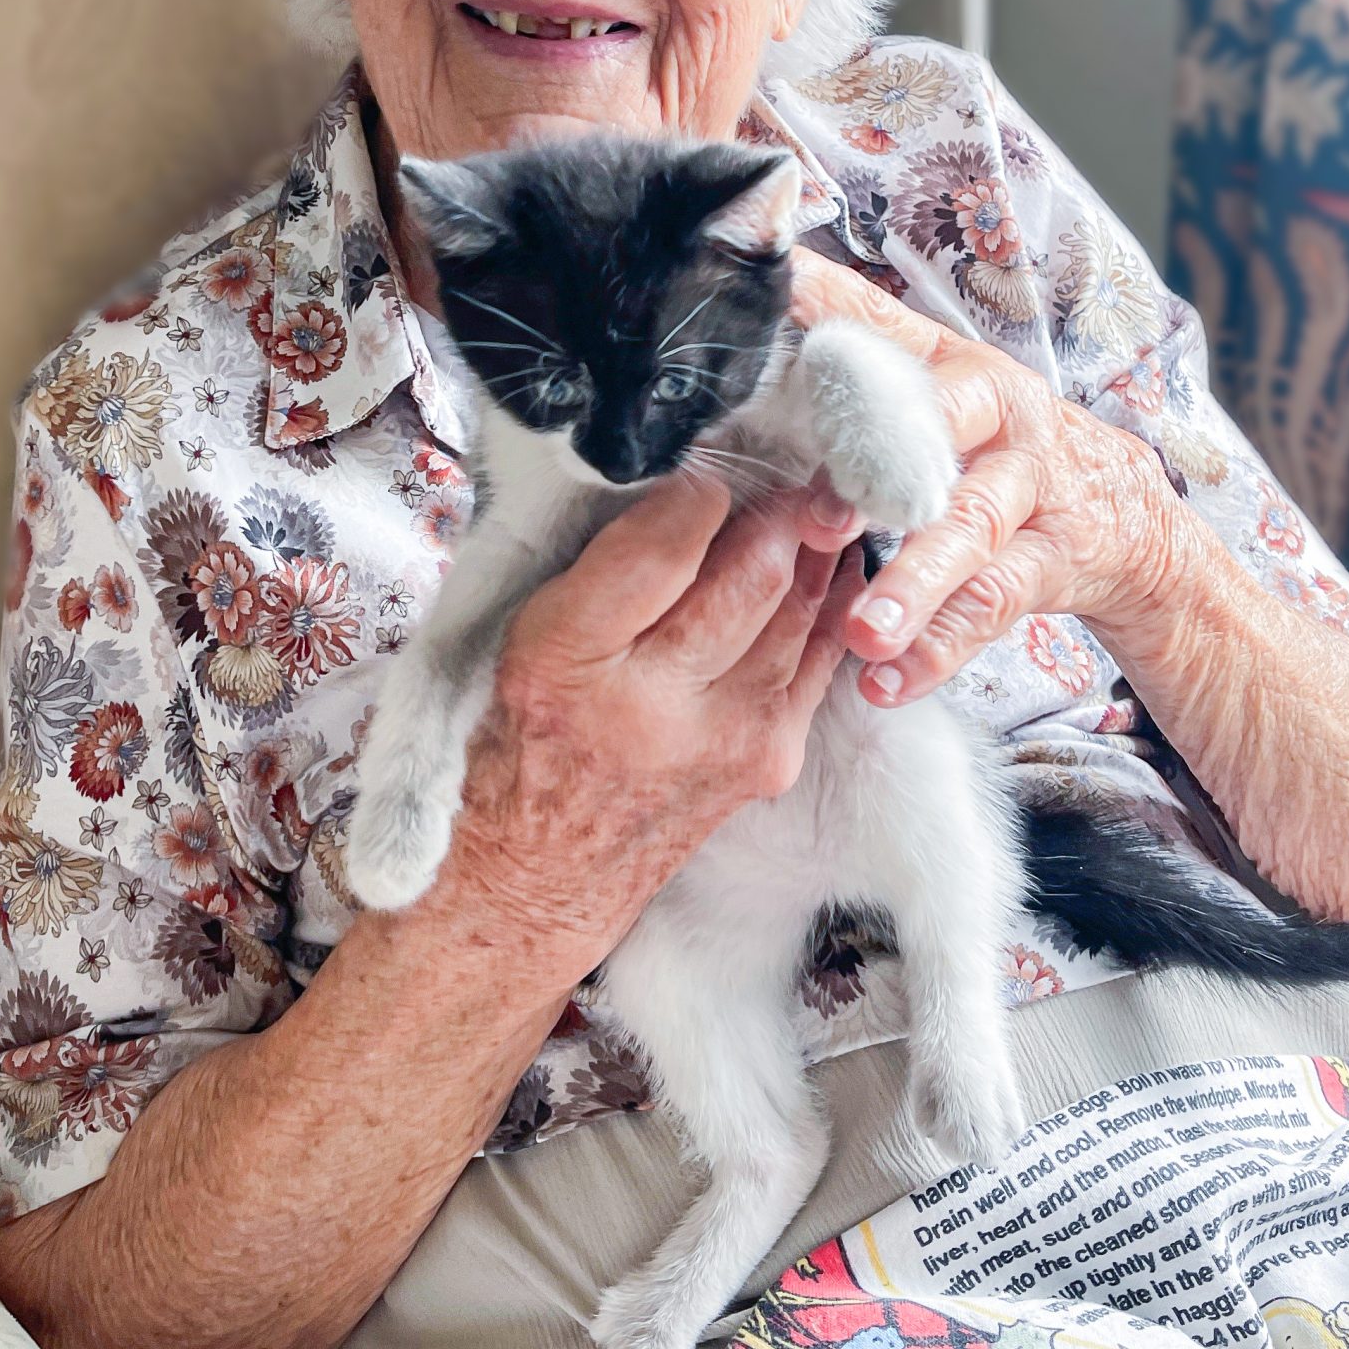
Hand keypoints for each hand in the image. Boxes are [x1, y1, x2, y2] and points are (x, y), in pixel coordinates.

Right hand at [436, 473, 863, 986]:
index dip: (696, 489)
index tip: (699, 469)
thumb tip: (678, 479)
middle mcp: (652, 702)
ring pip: (799, 606)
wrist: (536, 879)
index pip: (663, 542)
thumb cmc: (519, 739)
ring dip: (813, 545)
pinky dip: (831, 602)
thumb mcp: (517, 636)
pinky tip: (831, 566)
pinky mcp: (768, 760)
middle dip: (776, 506)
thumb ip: (592, 562)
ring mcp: (724, 738)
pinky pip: (819, 655)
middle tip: (782, 469)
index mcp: (566, 657)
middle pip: (751, 570)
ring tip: (813, 504)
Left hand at [791, 249, 1191, 706]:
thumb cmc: (994, 447)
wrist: (1124, 513)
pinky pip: (990, 610)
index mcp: (952, 363)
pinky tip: (887, 683)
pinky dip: (937, 651)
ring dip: (912, 587)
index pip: (884, 330)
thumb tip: (764, 296)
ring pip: (969, 534)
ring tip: (863, 634)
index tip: (775, 317)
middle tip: (820, 522)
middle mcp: (999, 414)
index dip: (831, 322)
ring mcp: (1033, 488)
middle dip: (879, 476)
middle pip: (939, 433)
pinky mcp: (1054, 560)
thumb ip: (859, 351)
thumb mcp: (940, 388)